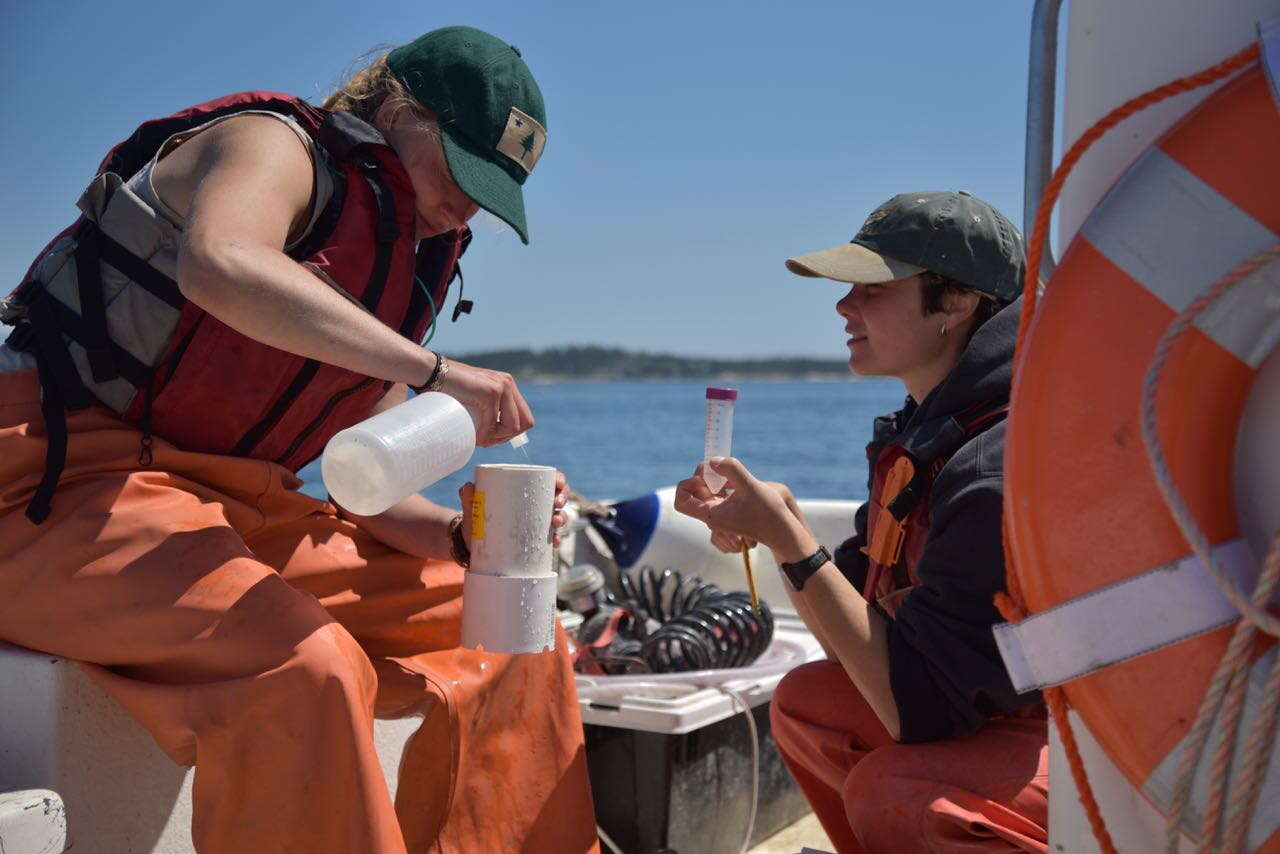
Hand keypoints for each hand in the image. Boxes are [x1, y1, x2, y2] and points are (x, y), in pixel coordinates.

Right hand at [441, 358, 533, 446]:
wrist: (431, 372)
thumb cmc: (448, 388)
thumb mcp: (475, 396)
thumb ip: (487, 407)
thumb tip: (493, 435)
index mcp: (507, 385)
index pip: (525, 417)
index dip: (511, 432)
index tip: (493, 437)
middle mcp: (508, 384)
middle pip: (525, 423)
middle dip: (506, 437)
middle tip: (486, 441)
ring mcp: (501, 387)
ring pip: (513, 426)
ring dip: (496, 438)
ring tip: (479, 439)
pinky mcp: (490, 393)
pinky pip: (493, 424)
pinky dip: (484, 435)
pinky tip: (474, 437)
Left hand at [458, 469, 568, 550]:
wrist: (471, 543)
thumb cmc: (476, 518)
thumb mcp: (473, 507)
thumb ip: (469, 496)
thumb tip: (468, 486)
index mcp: (525, 490)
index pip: (548, 481)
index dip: (559, 480)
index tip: (559, 484)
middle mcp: (535, 505)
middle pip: (558, 497)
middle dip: (563, 498)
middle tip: (557, 504)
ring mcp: (537, 522)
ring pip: (558, 516)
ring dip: (562, 518)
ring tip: (554, 523)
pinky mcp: (535, 539)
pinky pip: (551, 538)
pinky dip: (556, 540)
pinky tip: (554, 543)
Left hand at [674, 457, 813, 556]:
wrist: (781, 530)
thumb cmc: (768, 512)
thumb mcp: (750, 486)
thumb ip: (731, 469)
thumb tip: (712, 461)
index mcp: (711, 515)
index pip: (681, 501)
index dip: (687, 485)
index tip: (705, 477)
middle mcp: (711, 516)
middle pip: (694, 491)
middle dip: (705, 476)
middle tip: (722, 470)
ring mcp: (719, 513)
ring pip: (706, 490)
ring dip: (715, 479)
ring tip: (733, 480)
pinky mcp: (727, 510)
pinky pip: (716, 493)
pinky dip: (723, 484)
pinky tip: (737, 484)